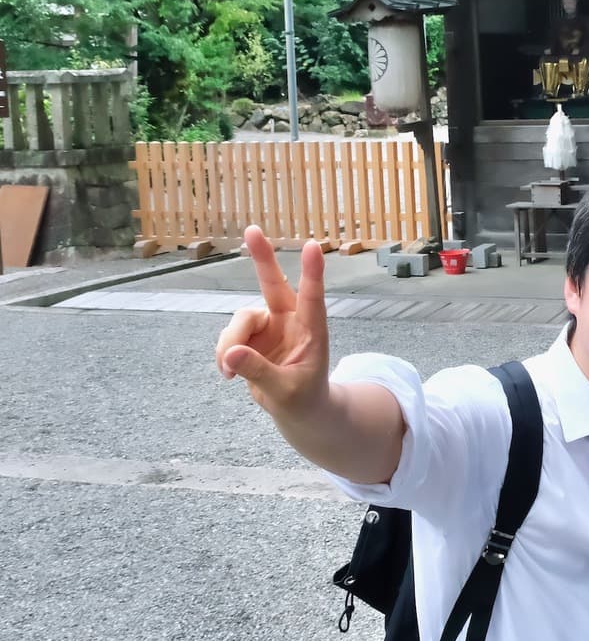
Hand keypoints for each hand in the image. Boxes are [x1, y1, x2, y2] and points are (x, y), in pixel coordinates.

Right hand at [215, 226, 330, 421]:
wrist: (299, 410)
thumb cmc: (304, 399)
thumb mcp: (286, 392)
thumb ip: (260, 373)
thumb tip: (232, 354)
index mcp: (312, 330)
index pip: (313, 297)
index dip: (312, 272)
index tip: (314, 246)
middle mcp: (290, 320)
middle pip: (273, 283)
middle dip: (262, 257)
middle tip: (252, 230)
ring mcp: (268, 325)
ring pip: (239, 320)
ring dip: (230, 343)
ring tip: (229, 372)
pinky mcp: (249, 336)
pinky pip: (228, 337)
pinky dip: (224, 354)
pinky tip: (228, 373)